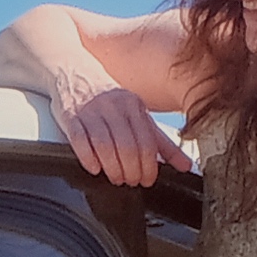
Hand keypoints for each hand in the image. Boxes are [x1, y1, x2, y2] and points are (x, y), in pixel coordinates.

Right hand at [59, 84, 190, 188]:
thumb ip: (161, 143)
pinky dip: (88, 158)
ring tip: (116, 178)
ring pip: (105, 145)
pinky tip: (94, 168)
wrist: (76, 74)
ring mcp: (91, 110)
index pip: (147, 143)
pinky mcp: (71, 116)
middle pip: (127, 147)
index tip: (147, 180)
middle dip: (131, 171)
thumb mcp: (139, 118)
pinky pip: (80, 140)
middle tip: (131, 182)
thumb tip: (185, 166)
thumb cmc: (110, 103)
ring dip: (112, 168)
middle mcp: (114, 106)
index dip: (149, 167)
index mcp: (134, 106)